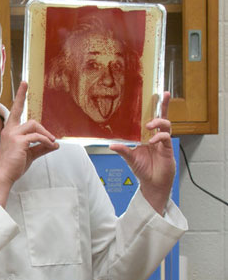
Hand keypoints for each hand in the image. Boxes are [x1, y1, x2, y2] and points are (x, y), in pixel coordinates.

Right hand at [0, 82, 58, 206]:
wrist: (4, 176)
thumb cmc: (14, 166)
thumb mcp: (29, 154)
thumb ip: (41, 147)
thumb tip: (55, 144)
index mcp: (9, 131)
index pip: (15, 110)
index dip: (20, 96)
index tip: (24, 83)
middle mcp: (9, 130)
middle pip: (30, 120)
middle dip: (43, 128)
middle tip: (51, 139)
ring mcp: (12, 134)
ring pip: (34, 126)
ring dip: (46, 135)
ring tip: (51, 143)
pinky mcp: (18, 141)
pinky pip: (37, 137)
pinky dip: (46, 141)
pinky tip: (50, 146)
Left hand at [109, 92, 174, 213]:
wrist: (152, 184)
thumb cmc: (142, 170)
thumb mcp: (130, 158)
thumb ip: (123, 150)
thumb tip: (111, 145)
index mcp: (146, 135)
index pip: (150, 118)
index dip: (152, 107)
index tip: (152, 95)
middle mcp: (155, 136)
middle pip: (162, 117)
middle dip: (164, 105)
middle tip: (164, 94)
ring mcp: (162, 142)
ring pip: (166, 125)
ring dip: (158, 122)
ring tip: (149, 126)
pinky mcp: (168, 149)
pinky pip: (166, 138)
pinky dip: (159, 137)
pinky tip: (152, 141)